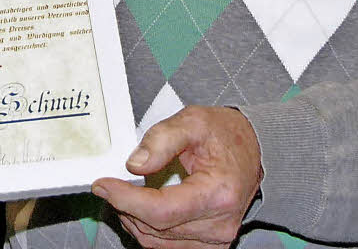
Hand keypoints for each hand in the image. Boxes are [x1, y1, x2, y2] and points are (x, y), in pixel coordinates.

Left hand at [91, 106, 262, 248]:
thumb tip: (134, 165)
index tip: (102, 184)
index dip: (125, 199)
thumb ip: (161, 140)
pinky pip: (169, 246)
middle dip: (124, 206)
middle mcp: (220, 224)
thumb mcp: (192, 121)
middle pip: (157, 229)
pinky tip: (138, 207)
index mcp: (218, 193)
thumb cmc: (225, 134)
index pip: (162, 210)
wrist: (254, 150)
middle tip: (107, 184)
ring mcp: (216, 239)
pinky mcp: (210, 244)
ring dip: (133, 220)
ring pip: (159, 243)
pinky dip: (147, 229)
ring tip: (121, 194)